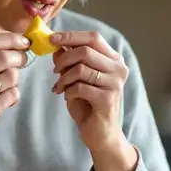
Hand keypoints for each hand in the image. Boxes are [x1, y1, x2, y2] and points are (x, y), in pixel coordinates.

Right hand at [0, 33, 29, 170]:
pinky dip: (14, 94)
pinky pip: (13, 94)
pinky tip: (5, 98)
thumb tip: (12, 43)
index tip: (23, 41)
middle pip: (4, 57)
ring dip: (16, 77)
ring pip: (12, 75)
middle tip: (22, 59)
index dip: (11, 39)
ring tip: (8, 82)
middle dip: (19, 56)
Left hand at [51, 31, 137, 170]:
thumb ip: (71, 60)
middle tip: (55, 70)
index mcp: (114, 60)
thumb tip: (57, 44)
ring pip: (80, 68)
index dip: (71, 36)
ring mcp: (115, 84)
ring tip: (60, 87)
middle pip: (85, 51)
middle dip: (64, 59)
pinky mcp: (108, 99)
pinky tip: (68, 97)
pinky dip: (68, 91)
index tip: (52, 38)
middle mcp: (118, 69)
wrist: (100, 133)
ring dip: (64, 78)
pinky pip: (79, 87)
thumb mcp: (78, 78)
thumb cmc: (89, 104)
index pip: (93, 38)